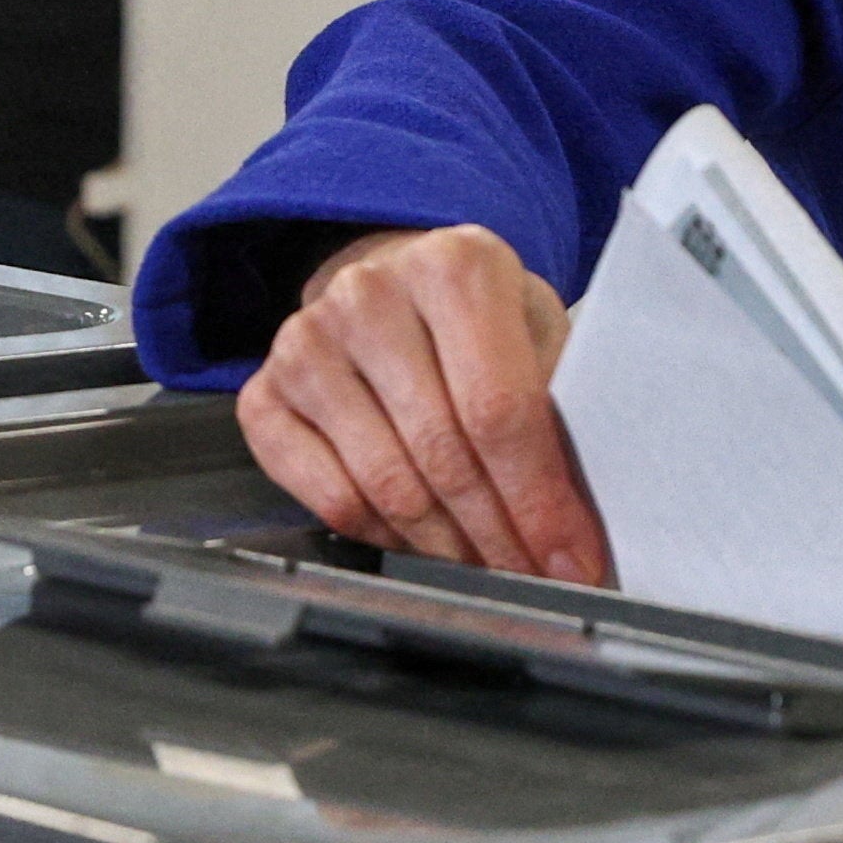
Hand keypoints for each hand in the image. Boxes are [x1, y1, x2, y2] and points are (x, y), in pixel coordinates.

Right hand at [237, 226, 613, 584]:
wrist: (392, 284)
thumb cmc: (474, 318)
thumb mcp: (536, 333)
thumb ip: (558, 410)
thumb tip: (579, 524)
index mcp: (454, 267)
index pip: (498, 409)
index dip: (538, 498)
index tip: (570, 556)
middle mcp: (369, 295)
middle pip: (443, 454)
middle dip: (498, 535)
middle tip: (534, 574)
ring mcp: (306, 345)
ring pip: (387, 485)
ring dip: (445, 547)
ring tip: (485, 564)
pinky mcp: (263, 394)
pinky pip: (330, 497)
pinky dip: (384, 536)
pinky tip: (421, 543)